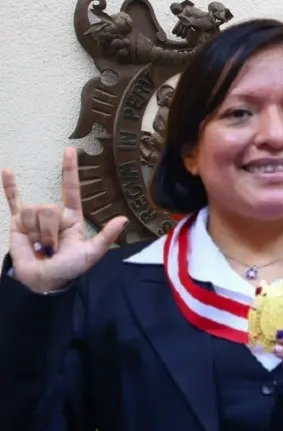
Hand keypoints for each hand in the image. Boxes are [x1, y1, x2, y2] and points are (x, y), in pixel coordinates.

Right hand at [2, 148, 127, 291]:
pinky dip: (10, 187)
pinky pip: (13, 201)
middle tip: (52, 249)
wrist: (44, 280)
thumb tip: (123, 219)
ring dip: (35, 233)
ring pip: (32, 212)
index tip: (69, 150)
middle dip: (49, 232)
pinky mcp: (18, 223)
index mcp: (72, 217)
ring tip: (39, 247)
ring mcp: (35, 217)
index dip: (70, 170)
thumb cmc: (70, 268)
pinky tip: (7, 171)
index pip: (71, 189)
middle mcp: (54, 214)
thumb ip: (106, 236)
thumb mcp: (91, 253)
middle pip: (49, 208)